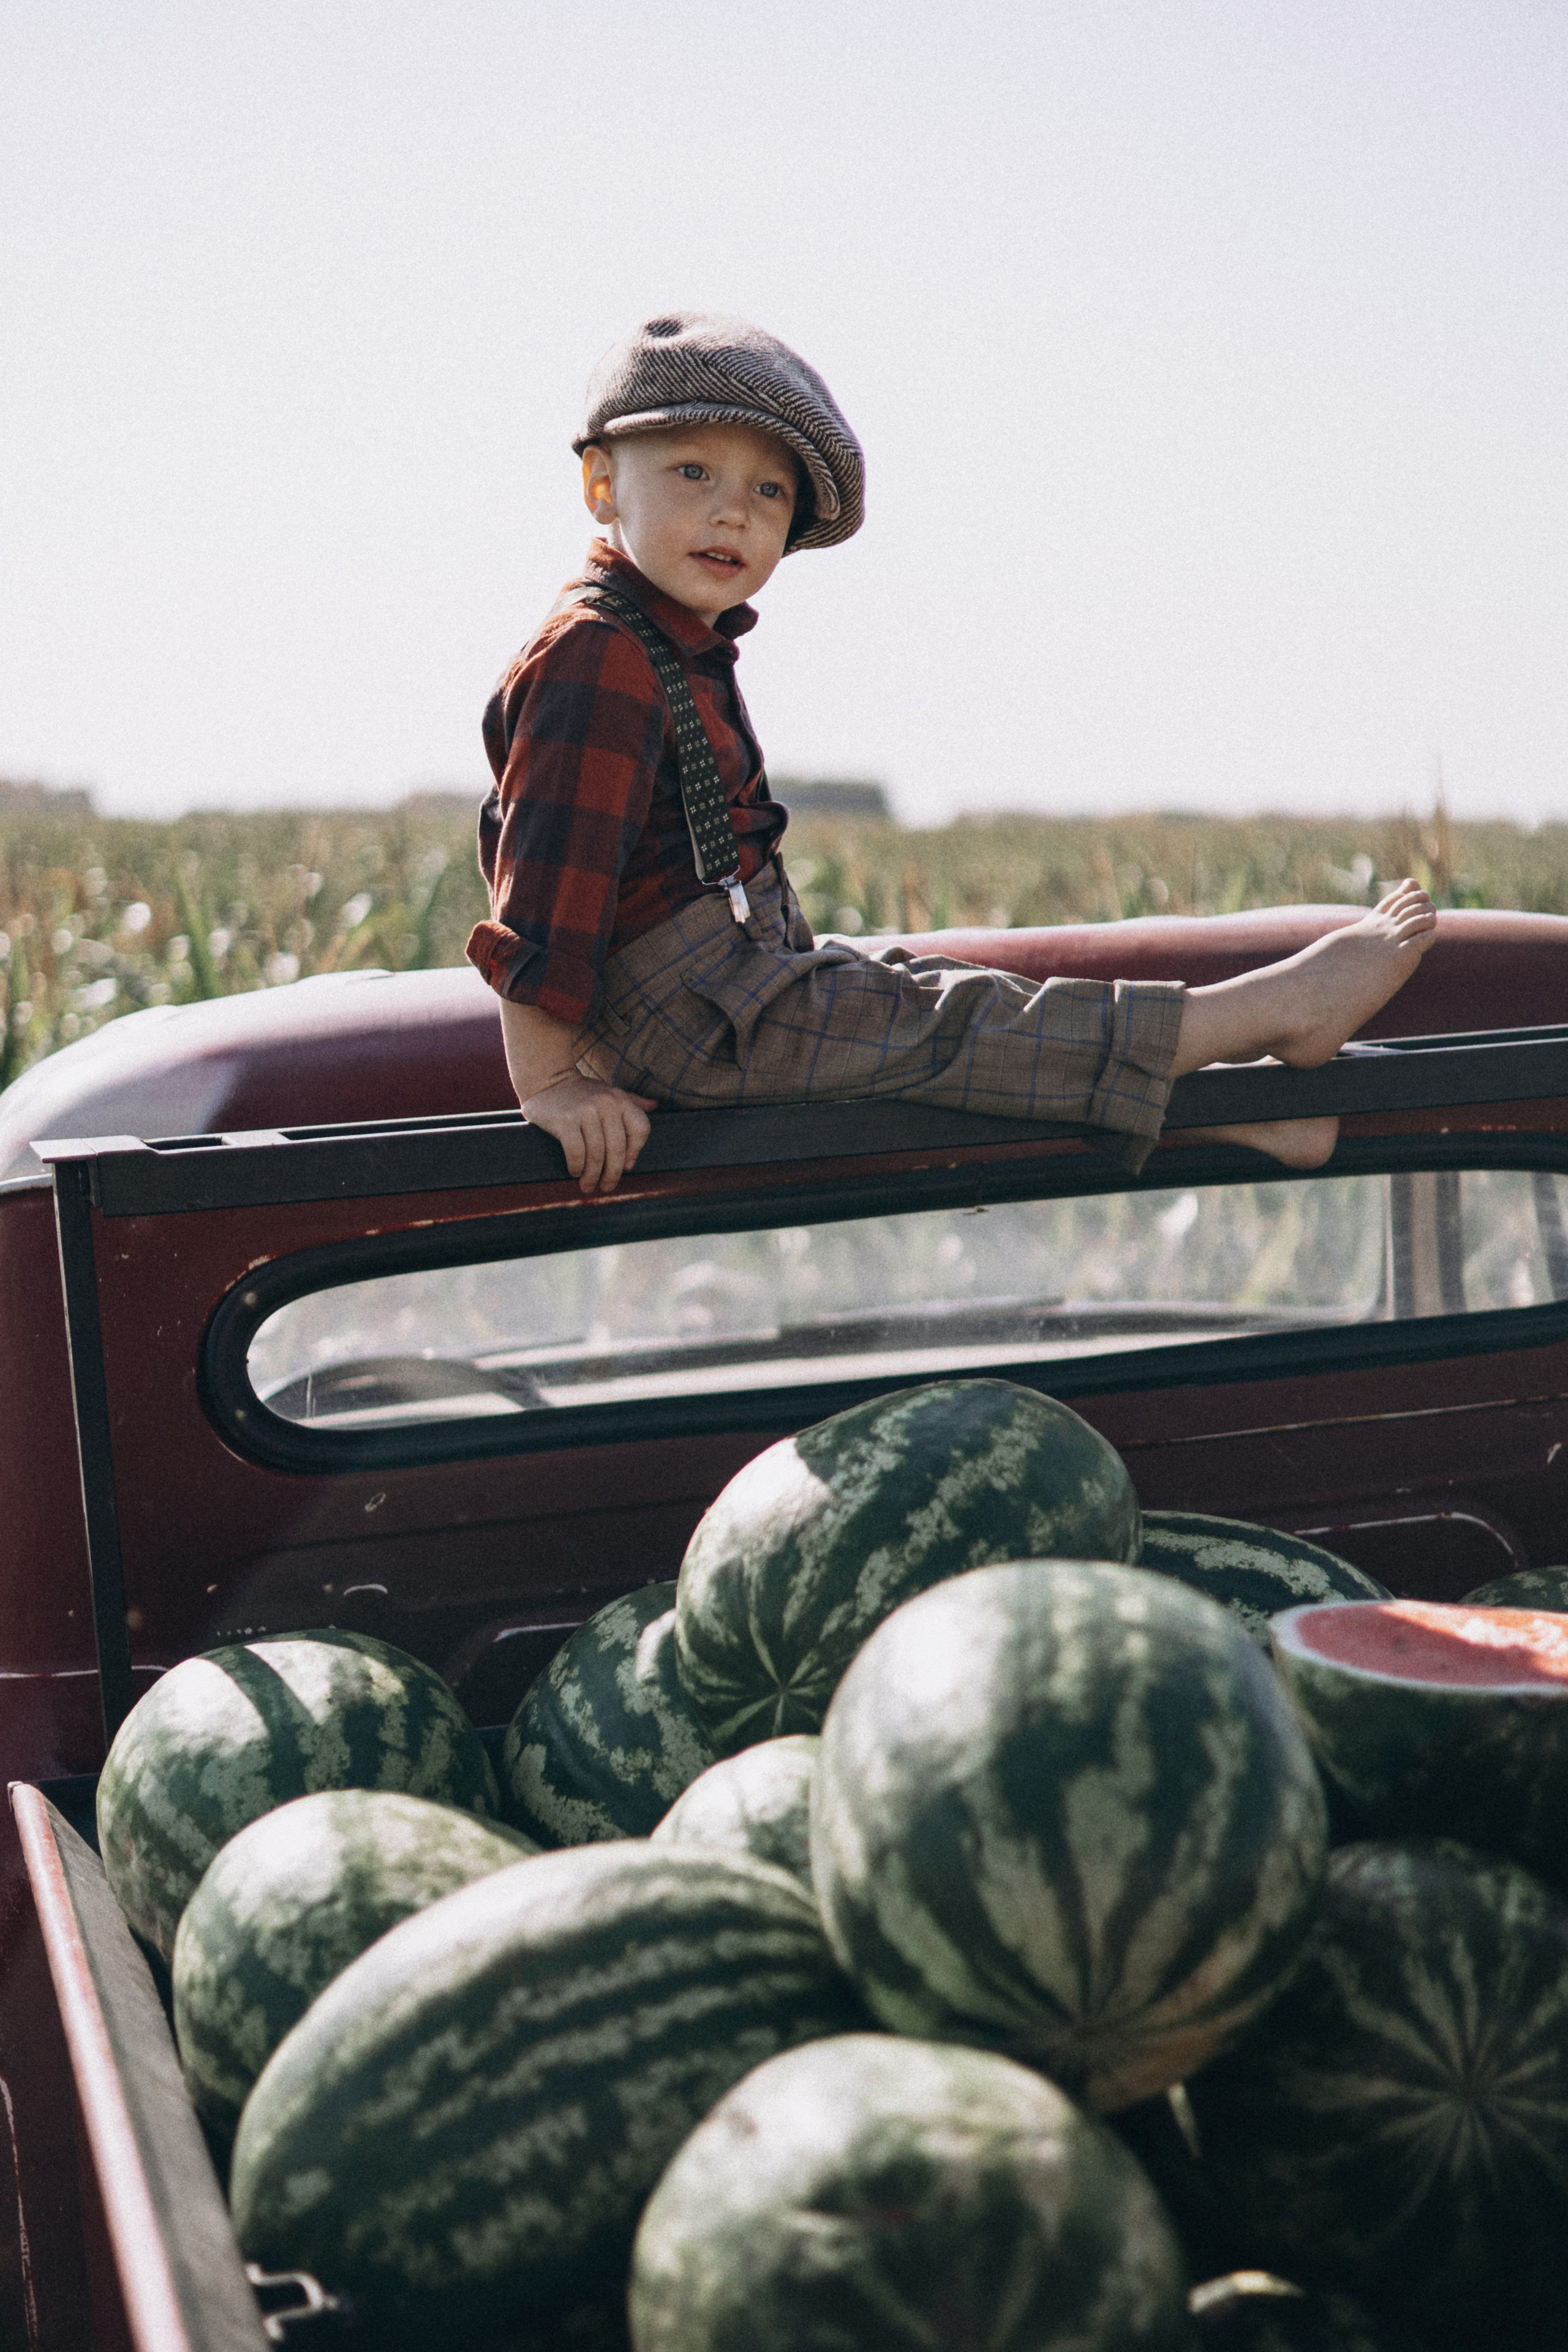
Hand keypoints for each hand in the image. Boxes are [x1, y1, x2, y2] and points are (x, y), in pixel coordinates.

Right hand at [521, 1071, 657, 1194]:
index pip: (640, 1129)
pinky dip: (576, 1167)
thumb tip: (655, 1105)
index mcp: (620, 1099)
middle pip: (617, 1149)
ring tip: (588, 1185)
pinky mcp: (565, 1121)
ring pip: (596, 1154)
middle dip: (612, 1174)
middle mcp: (606, 1104)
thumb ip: (632, 1101)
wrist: (547, 1080)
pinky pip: (576, 1152)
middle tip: (606, 1187)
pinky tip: (574, 1172)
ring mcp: (585, 1112)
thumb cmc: (581, 1092)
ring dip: (592, 1176)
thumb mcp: (609, 1092)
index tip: (626, 1167)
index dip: (635, 1152)